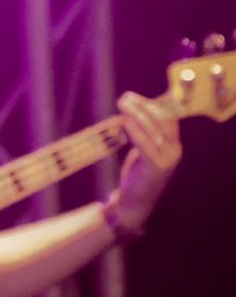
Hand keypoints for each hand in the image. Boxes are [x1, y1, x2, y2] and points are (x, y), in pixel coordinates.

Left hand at [110, 90, 182, 231]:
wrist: (135, 200)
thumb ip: (143, 132)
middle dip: (144, 106)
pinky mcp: (157, 167)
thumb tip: (132, 108)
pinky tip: (125, 122)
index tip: (134, 96)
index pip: (167, 118)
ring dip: (137, 114)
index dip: (152, 104)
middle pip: (162, 121)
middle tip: (125, 98)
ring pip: (154, 130)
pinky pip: (146, 144)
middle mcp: (175, 150)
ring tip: (122, 105)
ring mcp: (168, 159)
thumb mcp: (143, 149)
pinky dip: (136, 131)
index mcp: (174, 144)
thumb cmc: (137, 172)